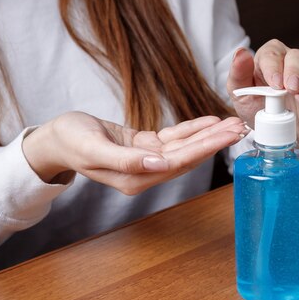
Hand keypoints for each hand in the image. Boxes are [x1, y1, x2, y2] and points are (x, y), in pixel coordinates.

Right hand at [23, 112, 246, 194]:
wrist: (56, 137)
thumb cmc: (70, 141)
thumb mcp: (93, 148)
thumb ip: (126, 161)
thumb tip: (159, 165)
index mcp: (134, 178)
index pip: (178, 162)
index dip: (206, 148)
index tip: (228, 135)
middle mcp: (145, 173)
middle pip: (188, 156)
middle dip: (215, 141)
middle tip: (241, 126)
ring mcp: (146, 160)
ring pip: (184, 147)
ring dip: (208, 134)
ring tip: (232, 122)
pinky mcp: (145, 147)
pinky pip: (173, 138)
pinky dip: (191, 129)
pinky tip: (209, 121)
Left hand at [226, 40, 298, 149]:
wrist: (273, 134)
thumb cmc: (257, 106)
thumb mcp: (241, 94)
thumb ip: (238, 74)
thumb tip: (240, 53)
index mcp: (271, 60)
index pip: (273, 52)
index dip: (273, 65)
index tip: (273, 83)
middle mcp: (293, 65)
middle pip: (298, 56)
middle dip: (294, 71)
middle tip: (289, 88)